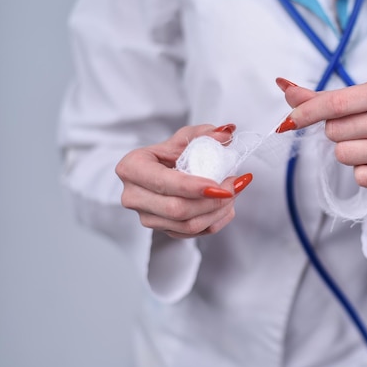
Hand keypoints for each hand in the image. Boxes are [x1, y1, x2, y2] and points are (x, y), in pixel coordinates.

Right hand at [115, 124, 252, 238]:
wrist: (162, 171)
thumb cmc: (170, 153)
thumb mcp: (185, 137)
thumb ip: (205, 134)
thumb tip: (226, 133)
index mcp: (132, 168)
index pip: (164, 183)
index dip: (193, 187)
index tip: (219, 185)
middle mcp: (134, 196)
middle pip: (177, 209)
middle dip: (212, 201)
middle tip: (234, 185)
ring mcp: (147, 217)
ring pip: (188, 226)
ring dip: (218, 211)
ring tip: (234, 192)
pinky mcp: (163, 229)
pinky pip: (194, 233)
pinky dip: (216, 220)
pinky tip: (226, 205)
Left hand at [275, 76, 366, 188]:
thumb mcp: (357, 100)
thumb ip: (320, 97)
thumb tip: (284, 86)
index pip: (337, 103)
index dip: (308, 112)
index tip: (290, 120)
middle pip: (336, 130)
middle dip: (336, 133)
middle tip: (358, 131)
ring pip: (345, 154)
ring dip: (348, 153)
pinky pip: (360, 177)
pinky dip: (362, 172)